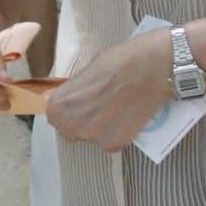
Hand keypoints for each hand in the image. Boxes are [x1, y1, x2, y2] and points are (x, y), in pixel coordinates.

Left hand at [45, 32, 170, 150]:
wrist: (150, 68)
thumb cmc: (118, 61)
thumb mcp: (86, 72)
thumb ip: (75, 91)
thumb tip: (72, 98)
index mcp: (59, 106)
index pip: (56, 117)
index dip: (69, 111)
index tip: (79, 105)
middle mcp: (71, 125)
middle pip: (71, 131)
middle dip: (82, 122)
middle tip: (100, 108)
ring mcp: (93, 137)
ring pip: (92, 138)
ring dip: (101, 129)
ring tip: (117, 111)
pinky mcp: (115, 144)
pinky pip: (111, 143)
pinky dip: (118, 134)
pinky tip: (127, 118)